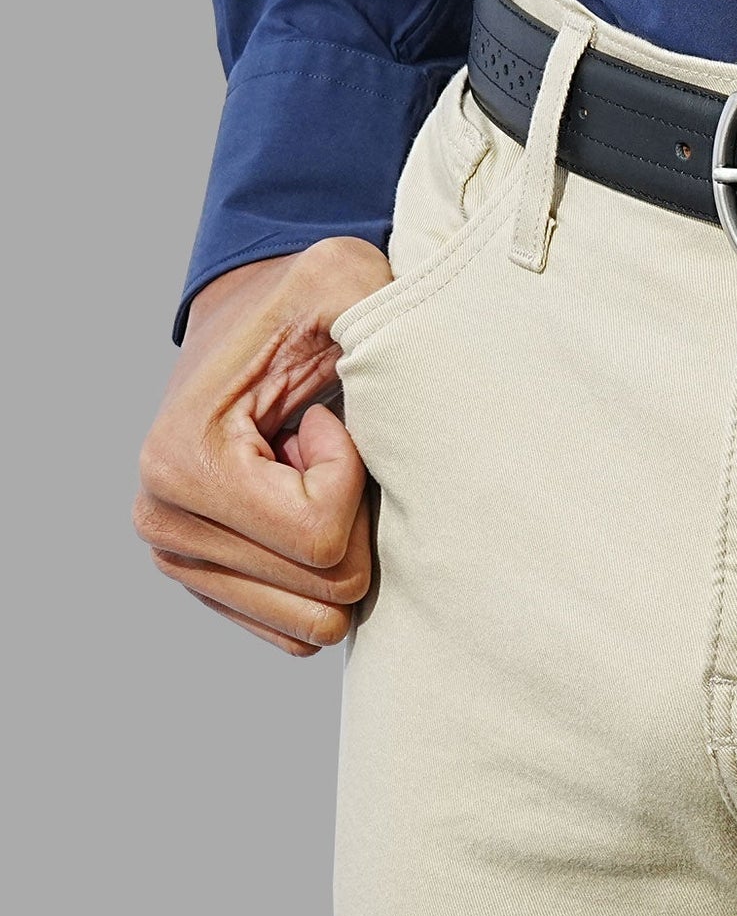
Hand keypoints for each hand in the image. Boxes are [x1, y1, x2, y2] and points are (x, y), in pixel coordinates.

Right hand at [135, 238, 391, 654]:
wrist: (255, 325)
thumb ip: (365, 297)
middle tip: (322, 452)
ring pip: (318, 622)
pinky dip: (326, 577)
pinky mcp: (212, 586)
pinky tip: (307, 512)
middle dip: (353, 517)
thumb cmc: (303, 305)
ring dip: (341, 548)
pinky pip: (300, 635)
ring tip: (310, 479)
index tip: (322, 421)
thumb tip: (391, 350)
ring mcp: (183, 563)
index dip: (351, 475)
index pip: (322, 536)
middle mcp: (166, 523)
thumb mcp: (341, 280)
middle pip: (327, 588)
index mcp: (181, 464)